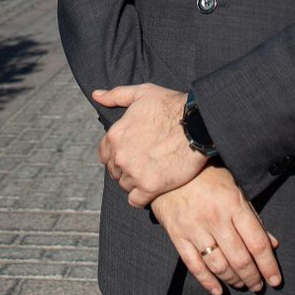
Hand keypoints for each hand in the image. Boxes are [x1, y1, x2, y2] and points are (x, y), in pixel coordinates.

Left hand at [93, 83, 207, 207]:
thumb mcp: (143, 93)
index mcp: (115, 135)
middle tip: (144, 164)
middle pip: (115, 171)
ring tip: (151, 175)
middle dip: (126, 169)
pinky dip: (141, 198)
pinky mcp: (149, 187)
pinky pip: (135, 201)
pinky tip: (152, 190)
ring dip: (135, 183)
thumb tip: (97, 96)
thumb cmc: (172, 106)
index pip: (105, 154)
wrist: (198, 124)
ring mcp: (134, 173)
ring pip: (125, 185)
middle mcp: (120, 156)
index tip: (131, 154)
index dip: (117, 155)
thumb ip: (116, 95)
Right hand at [151, 166, 281, 294]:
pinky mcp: (177, 235)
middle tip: (258, 286)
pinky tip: (218, 290)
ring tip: (241, 284)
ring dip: (233, 280)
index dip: (269, 266)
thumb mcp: (235, 189)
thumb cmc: (208, 176)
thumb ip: (254, 218)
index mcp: (233, 204)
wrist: (169, 167)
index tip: (275, 280)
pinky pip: (194, 265)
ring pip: (218, 265)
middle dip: (252, 278)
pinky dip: (207, 282)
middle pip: (239, 259)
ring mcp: (194, 228)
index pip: (257, 243)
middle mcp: (215, 218)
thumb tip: (272, 244)